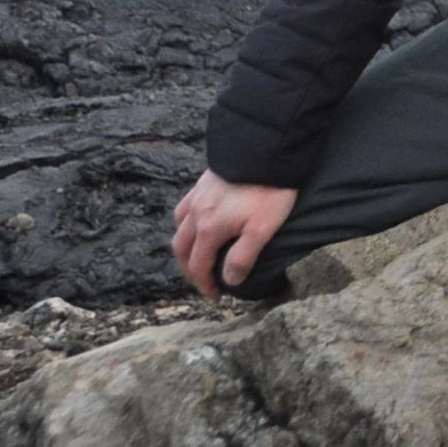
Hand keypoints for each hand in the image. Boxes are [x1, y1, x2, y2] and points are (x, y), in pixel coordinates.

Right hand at [171, 171, 296, 300]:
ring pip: (179, 228)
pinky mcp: (203, 182)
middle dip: (190, 270)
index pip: (198, 266)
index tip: (216, 297)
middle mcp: (196, 213)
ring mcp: (197, 196)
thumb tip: (228, 280)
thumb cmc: (268, 191)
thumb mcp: (262, 228)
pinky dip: (185, 223)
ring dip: (184, 247)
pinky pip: (184, 208)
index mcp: (209, 229)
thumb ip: (243, 257)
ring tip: (197, 256)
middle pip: (182, 249)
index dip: (204, 285)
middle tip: (204, 282)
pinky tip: (196, 222)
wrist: (266, 149)